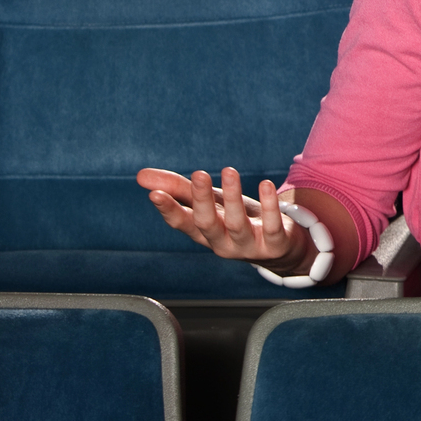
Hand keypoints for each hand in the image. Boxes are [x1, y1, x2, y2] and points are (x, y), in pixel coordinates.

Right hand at [136, 166, 307, 271]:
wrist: (279, 248)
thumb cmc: (237, 221)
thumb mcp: (210, 203)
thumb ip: (179, 189)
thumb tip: (141, 175)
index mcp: (203, 233)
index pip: (182, 223)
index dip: (169, 210)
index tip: (155, 194)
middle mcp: (222, 243)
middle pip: (207, 224)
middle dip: (201, 200)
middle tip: (199, 174)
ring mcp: (248, 246)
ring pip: (237, 224)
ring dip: (233, 197)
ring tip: (229, 171)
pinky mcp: (275, 244)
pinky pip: (272, 226)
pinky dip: (269, 206)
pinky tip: (266, 184)